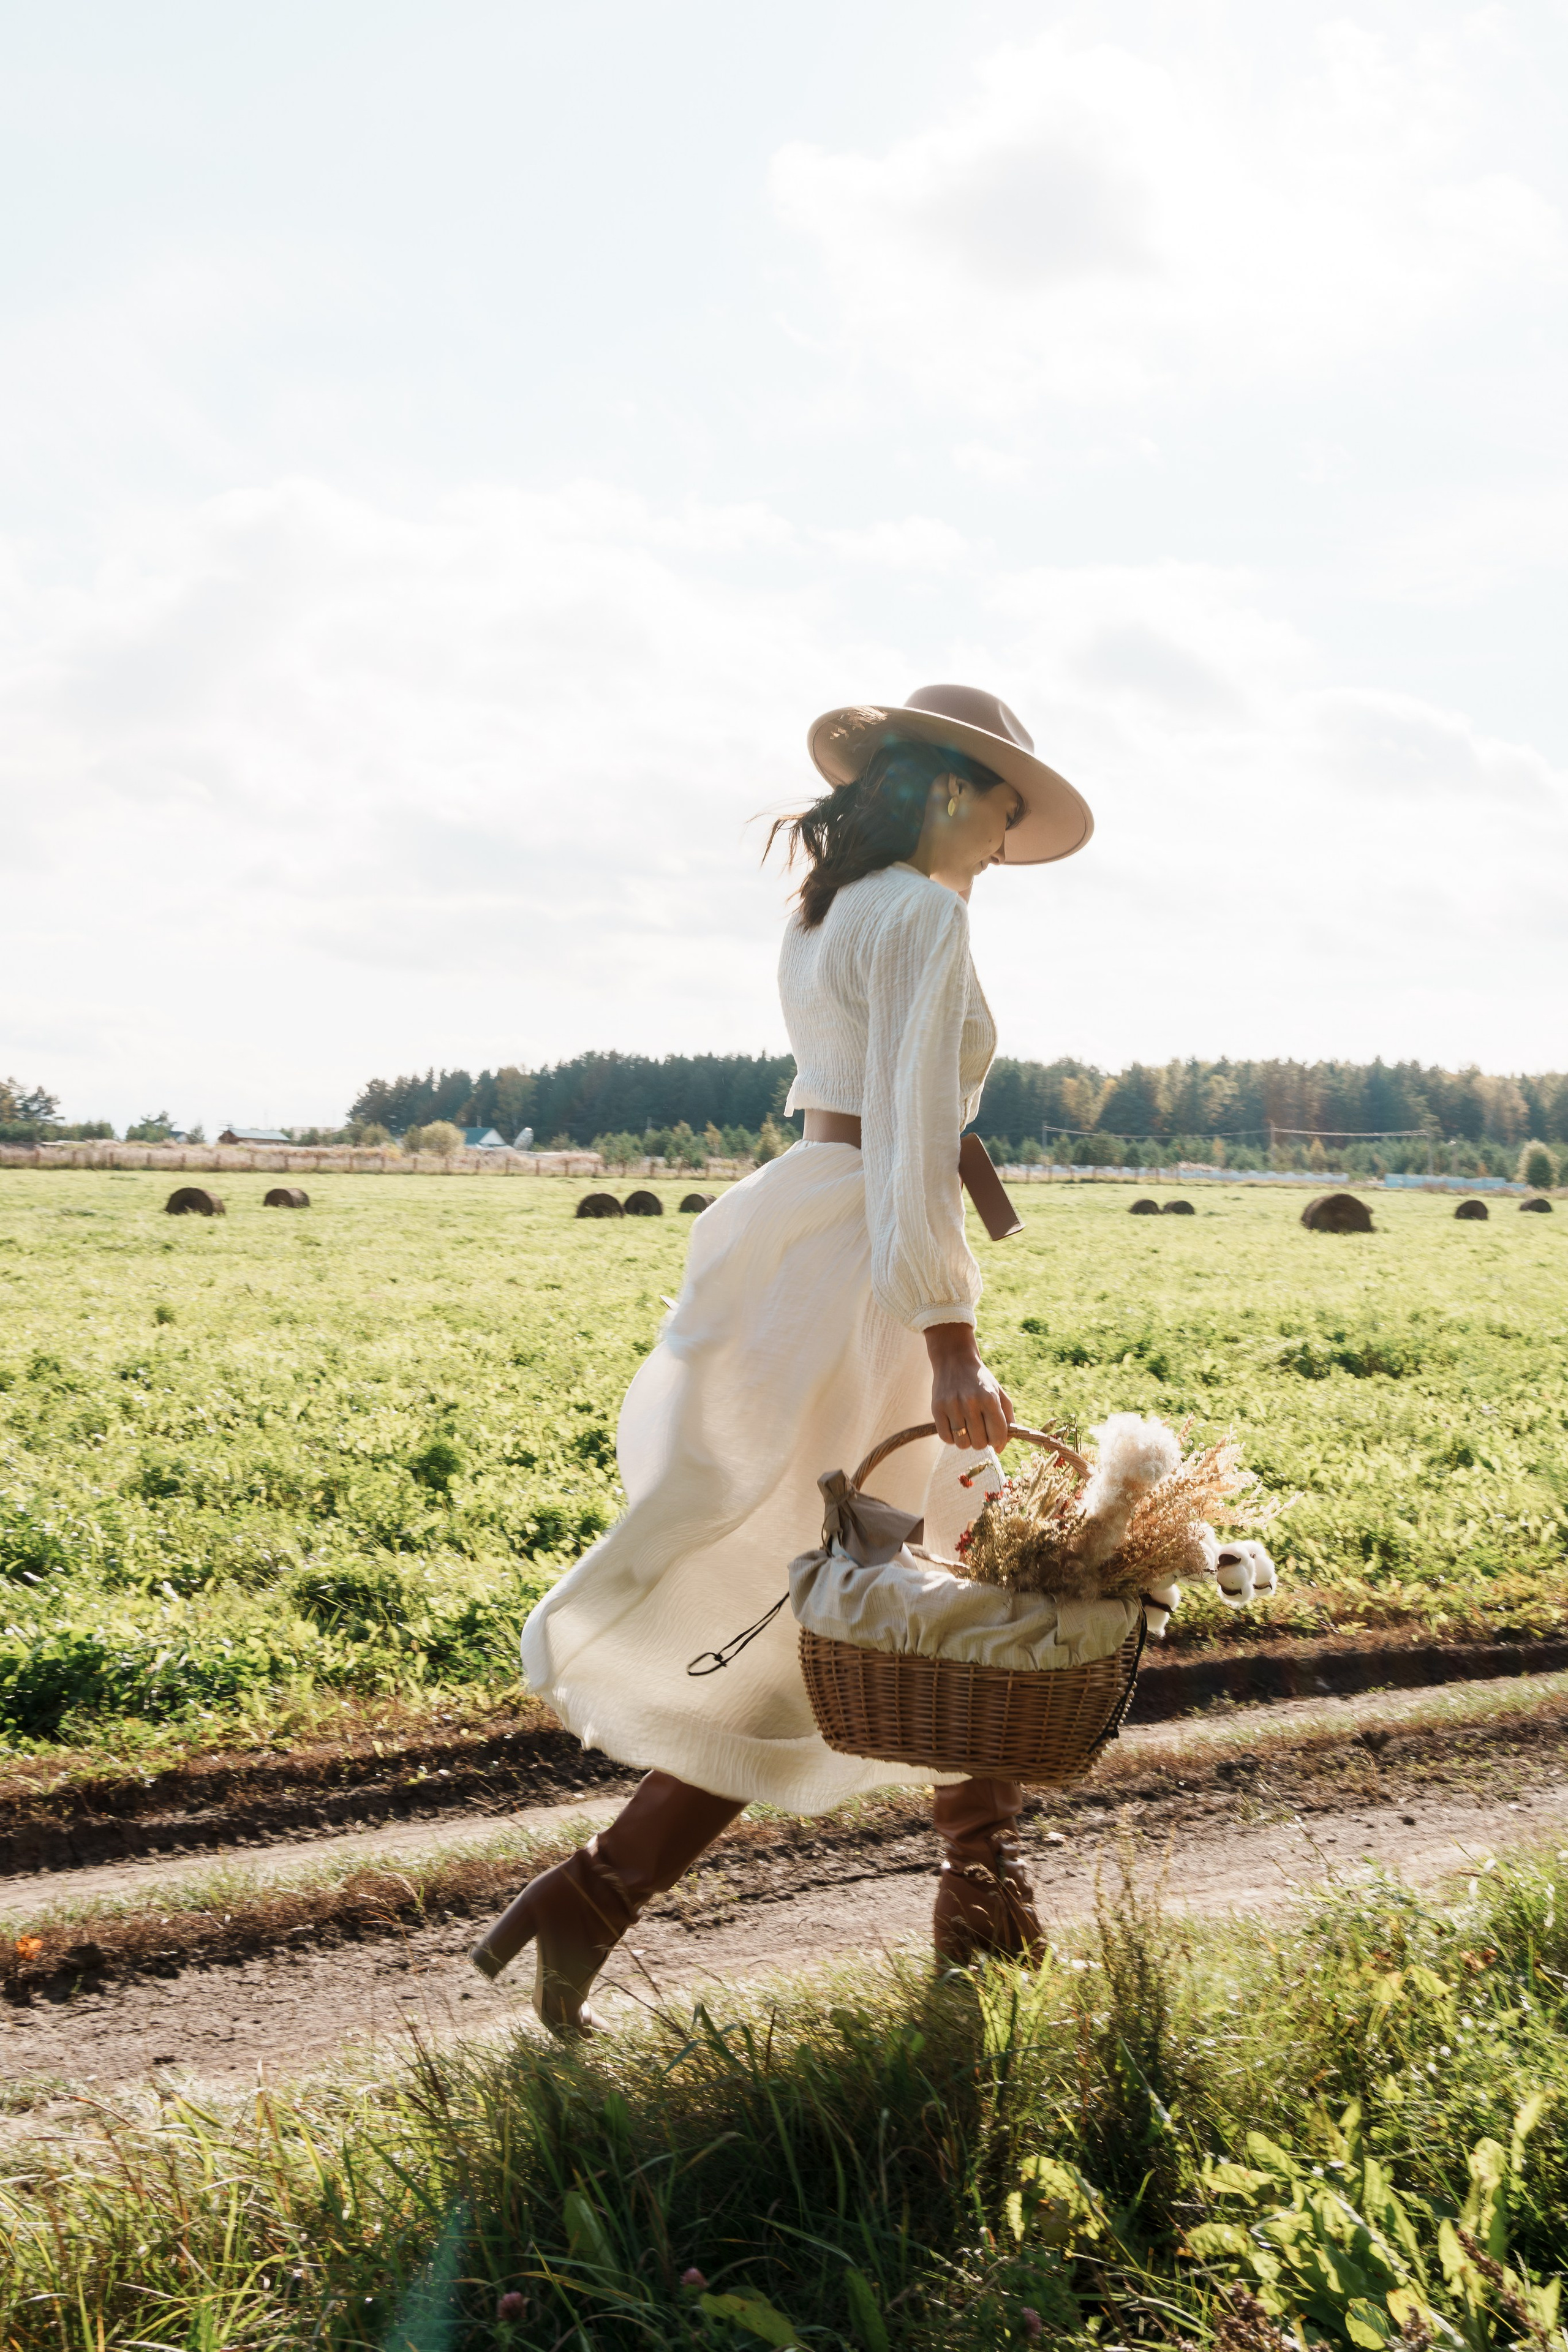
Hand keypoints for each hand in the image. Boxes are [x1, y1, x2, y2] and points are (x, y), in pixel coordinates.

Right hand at [924, 1322, 1013, 1452]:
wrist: (955, 1360)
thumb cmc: (981, 1382)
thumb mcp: (999, 1394)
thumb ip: (1007, 1420)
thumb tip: (1000, 1448)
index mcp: (989, 1398)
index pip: (998, 1435)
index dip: (998, 1441)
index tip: (995, 1436)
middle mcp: (970, 1402)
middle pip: (980, 1443)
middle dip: (982, 1440)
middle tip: (980, 1429)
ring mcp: (952, 1405)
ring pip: (962, 1444)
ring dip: (966, 1440)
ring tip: (967, 1428)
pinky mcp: (936, 1408)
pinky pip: (946, 1438)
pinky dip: (952, 1437)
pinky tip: (955, 1425)